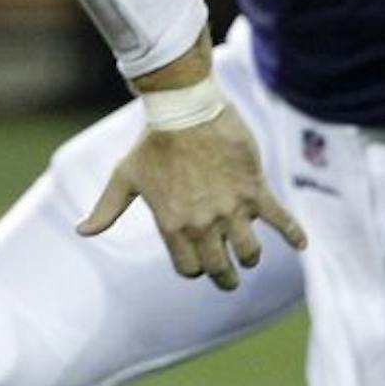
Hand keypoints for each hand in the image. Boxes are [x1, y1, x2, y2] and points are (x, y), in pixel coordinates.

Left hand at [77, 104, 305, 290]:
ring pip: (250, 252)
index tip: (198, 262)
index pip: (189, 269)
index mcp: (173, 225)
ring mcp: (232, 209)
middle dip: (225, 277)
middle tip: (230, 277)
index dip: (194, 268)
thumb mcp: (125, 176)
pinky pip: (280, 220)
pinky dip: (294, 234)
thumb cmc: (152, 143)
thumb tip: (82, 231)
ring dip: (250, 257)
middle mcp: (203, 223)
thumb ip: (106, 209)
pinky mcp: (254, 190)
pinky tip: (302, 245)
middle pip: (220, 268)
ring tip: (250, 255)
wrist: (184, 108)